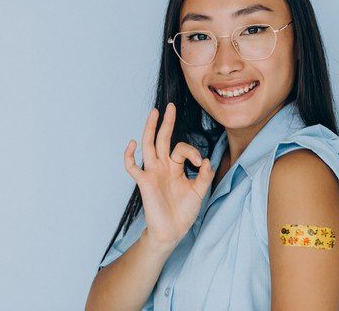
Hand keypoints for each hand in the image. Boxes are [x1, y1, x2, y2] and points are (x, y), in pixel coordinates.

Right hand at [124, 102, 214, 247]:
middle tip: (170, 106)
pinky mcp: (144, 182)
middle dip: (167, 122)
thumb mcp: (199, 192)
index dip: (193, 152)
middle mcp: (163, 166)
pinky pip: (133, 167)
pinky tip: (132, 143)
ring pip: (149, 145)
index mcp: (176, 167)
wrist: (172, 232)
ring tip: (154, 112)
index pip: (181, 149)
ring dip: (150, 129)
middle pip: (163, 138)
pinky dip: (129, 156)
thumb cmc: (184, 212)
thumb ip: (205, 176)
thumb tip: (208, 159)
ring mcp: (152, 172)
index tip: (202, 164)